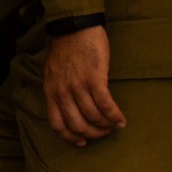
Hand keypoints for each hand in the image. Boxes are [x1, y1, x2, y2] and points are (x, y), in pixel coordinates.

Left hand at [44, 25, 125, 146]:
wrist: (74, 29)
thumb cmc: (66, 50)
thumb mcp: (53, 74)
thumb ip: (58, 91)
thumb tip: (68, 108)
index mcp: (51, 92)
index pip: (57, 124)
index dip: (70, 137)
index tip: (81, 142)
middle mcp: (62, 92)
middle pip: (77, 124)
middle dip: (92, 134)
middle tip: (102, 134)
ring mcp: (78, 86)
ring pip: (93, 116)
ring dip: (105, 125)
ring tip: (113, 126)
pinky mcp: (94, 78)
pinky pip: (105, 104)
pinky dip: (114, 115)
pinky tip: (121, 120)